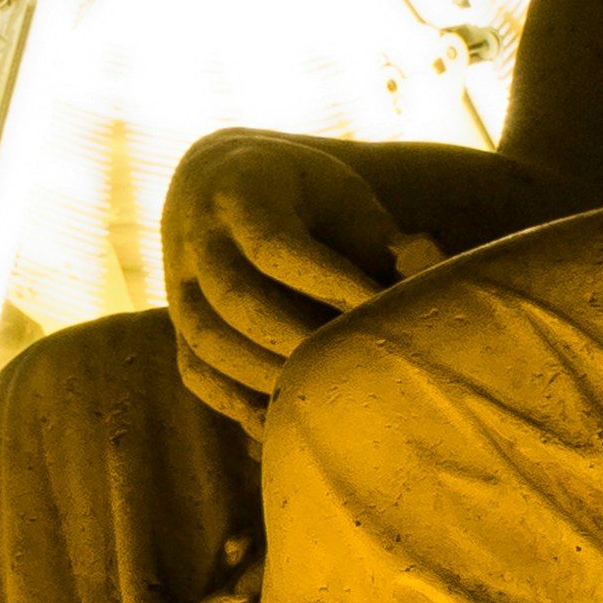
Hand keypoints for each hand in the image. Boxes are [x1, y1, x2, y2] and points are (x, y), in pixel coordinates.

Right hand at [164, 133, 442, 427]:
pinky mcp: (176, 324)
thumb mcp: (343, 195)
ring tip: (326, 392)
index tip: (383, 309)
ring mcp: (178, 283)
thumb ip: (382, 233)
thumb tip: (426, 264)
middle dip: (298, 337)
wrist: (225, 185)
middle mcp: (196, 235)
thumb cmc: (307, 198)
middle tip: (357, 362)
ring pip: (208, 339)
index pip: (276, 246)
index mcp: (240, 188)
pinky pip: (195, 370)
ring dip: (267, 374)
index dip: (330, 283)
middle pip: (236, 298)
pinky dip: (236, 400)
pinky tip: (283, 417)